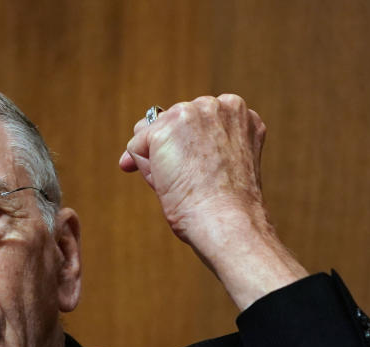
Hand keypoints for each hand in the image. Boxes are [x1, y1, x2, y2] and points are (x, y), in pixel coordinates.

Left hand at [120, 95, 307, 309]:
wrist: (227, 219)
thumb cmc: (225, 205)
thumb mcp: (219, 164)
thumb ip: (191, 144)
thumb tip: (132, 148)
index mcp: (238, 112)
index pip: (195, 121)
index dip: (188, 148)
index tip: (203, 172)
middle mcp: (217, 104)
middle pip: (171, 121)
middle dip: (169, 150)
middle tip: (193, 182)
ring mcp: (190, 113)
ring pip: (152, 133)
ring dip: (157, 160)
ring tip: (184, 182)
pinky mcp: (164, 129)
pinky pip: (136, 147)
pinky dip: (146, 170)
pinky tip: (170, 183)